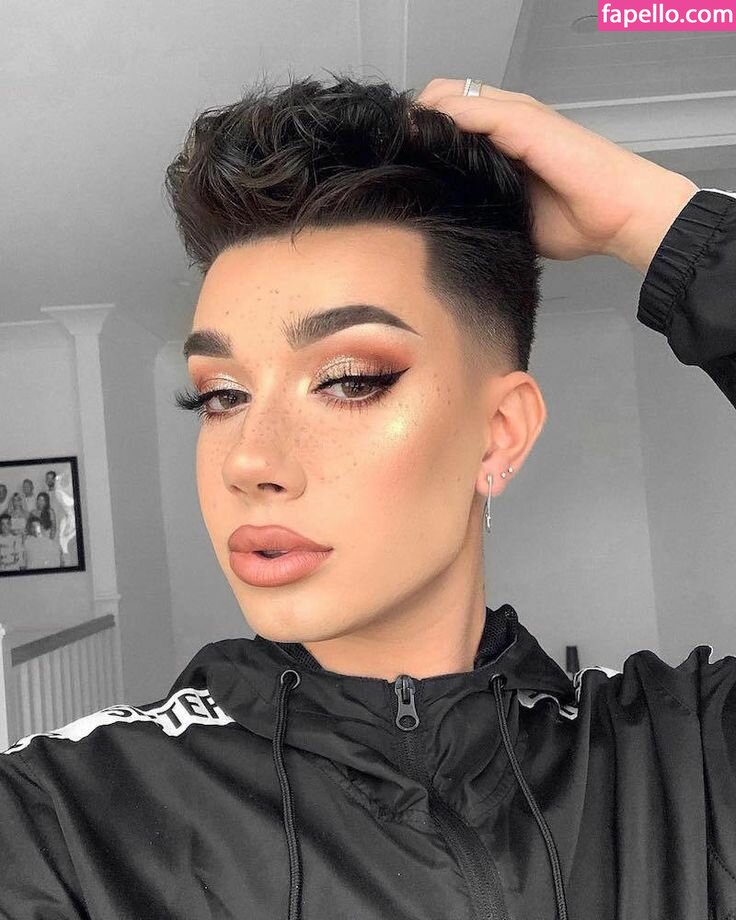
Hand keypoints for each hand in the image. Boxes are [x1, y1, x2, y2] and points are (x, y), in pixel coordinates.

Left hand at [413, 79, 698, 273]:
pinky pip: (473, 110)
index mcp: (504, 137)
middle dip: (413, 125)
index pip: (448, 116)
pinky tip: (421, 141)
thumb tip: (444, 216)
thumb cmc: (577, 218)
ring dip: (421, 119)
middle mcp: (508, 118)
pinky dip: (443, 120)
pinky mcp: (525, 122)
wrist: (622, 215)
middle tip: (394, 159)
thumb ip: (481, 201)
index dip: (418, 133)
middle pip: (442, 98)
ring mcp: (517, 115)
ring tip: (397, 151)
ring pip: (451, 97)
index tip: (395, 162)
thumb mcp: (513, 212)